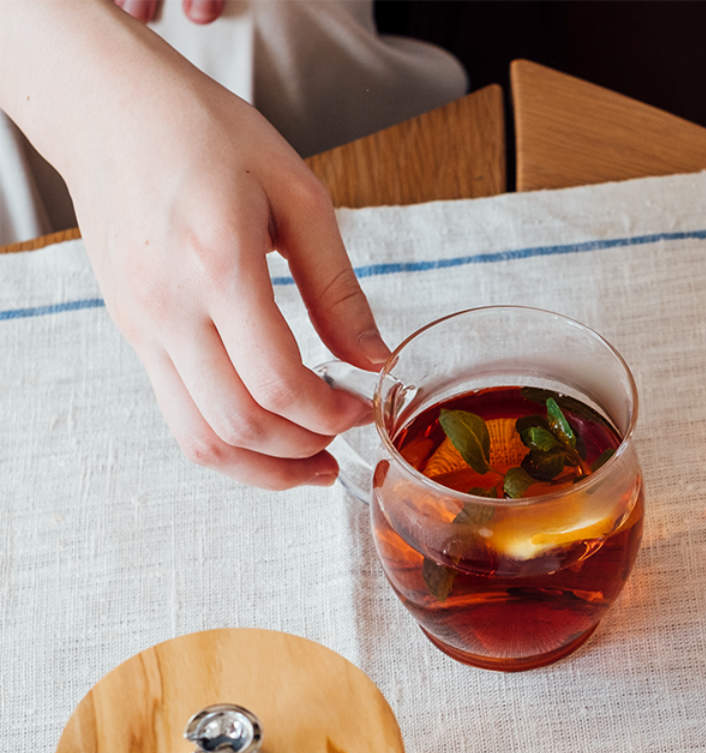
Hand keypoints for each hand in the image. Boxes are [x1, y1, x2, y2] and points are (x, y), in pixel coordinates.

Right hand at [5, 4, 387, 488]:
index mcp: (218, 263)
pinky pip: (178, 416)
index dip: (328, 414)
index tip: (361, 409)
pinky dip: (228, 444)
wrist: (108, 108)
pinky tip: (267, 437)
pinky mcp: (133, 334)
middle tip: (342, 439)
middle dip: (303, 451)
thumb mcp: (296, 194)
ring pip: (200, 438)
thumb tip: (375, 358)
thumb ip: (338, 287)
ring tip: (310, 464)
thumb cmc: (204, 133)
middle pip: (238, 424)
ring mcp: (143, 325)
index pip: (276, 381)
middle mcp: (170, 305)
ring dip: (262, 469)